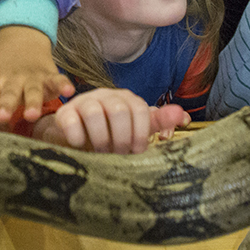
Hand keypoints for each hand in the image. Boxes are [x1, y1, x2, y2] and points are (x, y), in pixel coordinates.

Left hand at [0, 26, 74, 126]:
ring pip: (32, 90)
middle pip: (9, 94)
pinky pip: (57, 80)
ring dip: (32, 102)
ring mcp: (32, 78)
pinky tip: (68, 91)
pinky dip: (63, 84)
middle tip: (1, 117)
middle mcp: (12, 81)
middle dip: (5, 105)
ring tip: (31, 115)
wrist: (21, 41)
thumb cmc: (4, 76)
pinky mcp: (49, 75)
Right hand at [33, 88, 187, 153]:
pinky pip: (72, 121)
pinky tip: (81, 146)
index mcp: (127, 99)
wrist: (76, 139)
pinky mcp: (65, 113)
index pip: (140, 109)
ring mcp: (84, 102)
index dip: (140, 133)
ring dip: (100, 139)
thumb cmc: (111, 135)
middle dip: (120, 138)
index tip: (136, 151)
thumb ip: (157, 122)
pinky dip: (78, 138)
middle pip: (119, 110)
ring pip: (95, 113)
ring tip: (101, 152)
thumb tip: (184, 115)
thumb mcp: (136, 130)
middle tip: (117, 153)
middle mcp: (106, 96)